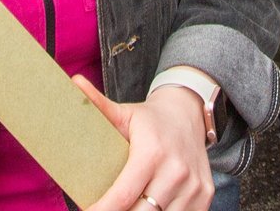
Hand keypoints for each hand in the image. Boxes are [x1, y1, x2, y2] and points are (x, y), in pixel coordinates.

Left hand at [75, 76, 213, 210]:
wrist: (189, 113)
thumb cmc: (149, 120)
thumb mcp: (124, 112)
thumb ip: (97, 104)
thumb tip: (74, 82)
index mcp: (151, 152)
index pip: (125, 194)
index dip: (104, 209)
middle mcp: (176, 171)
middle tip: (104, 210)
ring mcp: (194, 185)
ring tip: (125, 209)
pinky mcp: (205, 195)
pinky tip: (150, 208)